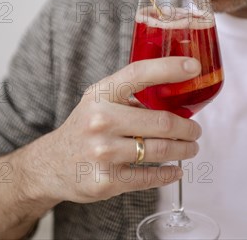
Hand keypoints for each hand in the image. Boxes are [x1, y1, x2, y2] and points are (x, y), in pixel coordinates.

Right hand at [24, 57, 202, 204]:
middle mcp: (100, 120)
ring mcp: (103, 152)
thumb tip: (178, 92)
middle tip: (195, 131)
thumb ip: (131, 94)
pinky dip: (169, 174)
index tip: (194, 66)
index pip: (139, 74)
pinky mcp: (107, 180)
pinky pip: (150, 178)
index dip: (169, 68)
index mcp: (101, 94)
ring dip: (184, 150)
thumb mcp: (99, 100)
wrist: (51, 164)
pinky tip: (176, 170)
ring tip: (190, 148)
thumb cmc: (85, 126)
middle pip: (161, 122)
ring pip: (160, 150)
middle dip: (188, 128)